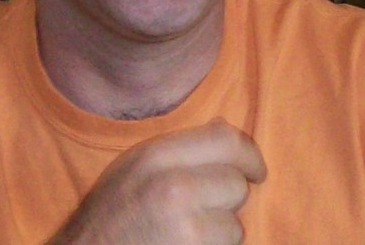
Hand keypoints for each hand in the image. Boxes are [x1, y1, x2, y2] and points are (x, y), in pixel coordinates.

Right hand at [49, 119, 266, 243]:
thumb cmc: (108, 217)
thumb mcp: (133, 167)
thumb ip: (177, 149)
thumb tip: (225, 129)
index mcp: (157, 155)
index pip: (226, 140)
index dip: (249, 154)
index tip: (256, 170)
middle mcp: (174, 186)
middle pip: (236, 183)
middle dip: (228, 199)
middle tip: (204, 209)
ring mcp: (185, 228)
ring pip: (235, 226)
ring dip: (220, 233)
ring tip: (188, 234)